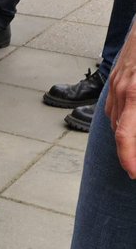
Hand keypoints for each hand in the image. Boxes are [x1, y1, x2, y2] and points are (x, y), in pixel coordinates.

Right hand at [106, 25, 135, 179]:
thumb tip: (135, 127)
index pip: (127, 136)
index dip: (129, 159)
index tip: (134, 174)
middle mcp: (122, 90)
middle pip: (121, 131)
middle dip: (130, 152)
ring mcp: (117, 82)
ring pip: (116, 119)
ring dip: (126, 136)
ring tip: (134, 148)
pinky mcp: (117, 74)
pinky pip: (114, 105)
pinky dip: (122, 119)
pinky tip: (131, 121)